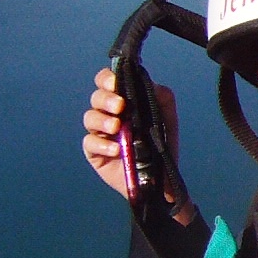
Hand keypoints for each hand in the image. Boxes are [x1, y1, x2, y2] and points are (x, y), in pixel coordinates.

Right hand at [82, 66, 181, 209]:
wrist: (160, 179)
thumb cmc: (161, 145)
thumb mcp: (168, 118)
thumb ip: (161, 96)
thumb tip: (148, 81)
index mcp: (123, 101)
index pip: (106, 82)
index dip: (107, 78)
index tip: (116, 82)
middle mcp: (108, 114)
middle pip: (96, 98)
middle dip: (106, 98)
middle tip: (120, 106)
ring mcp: (100, 133)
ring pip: (89, 118)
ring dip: (102, 120)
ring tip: (117, 127)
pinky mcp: (94, 152)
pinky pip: (89, 143)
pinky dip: (102, 144)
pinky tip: (116, 149)